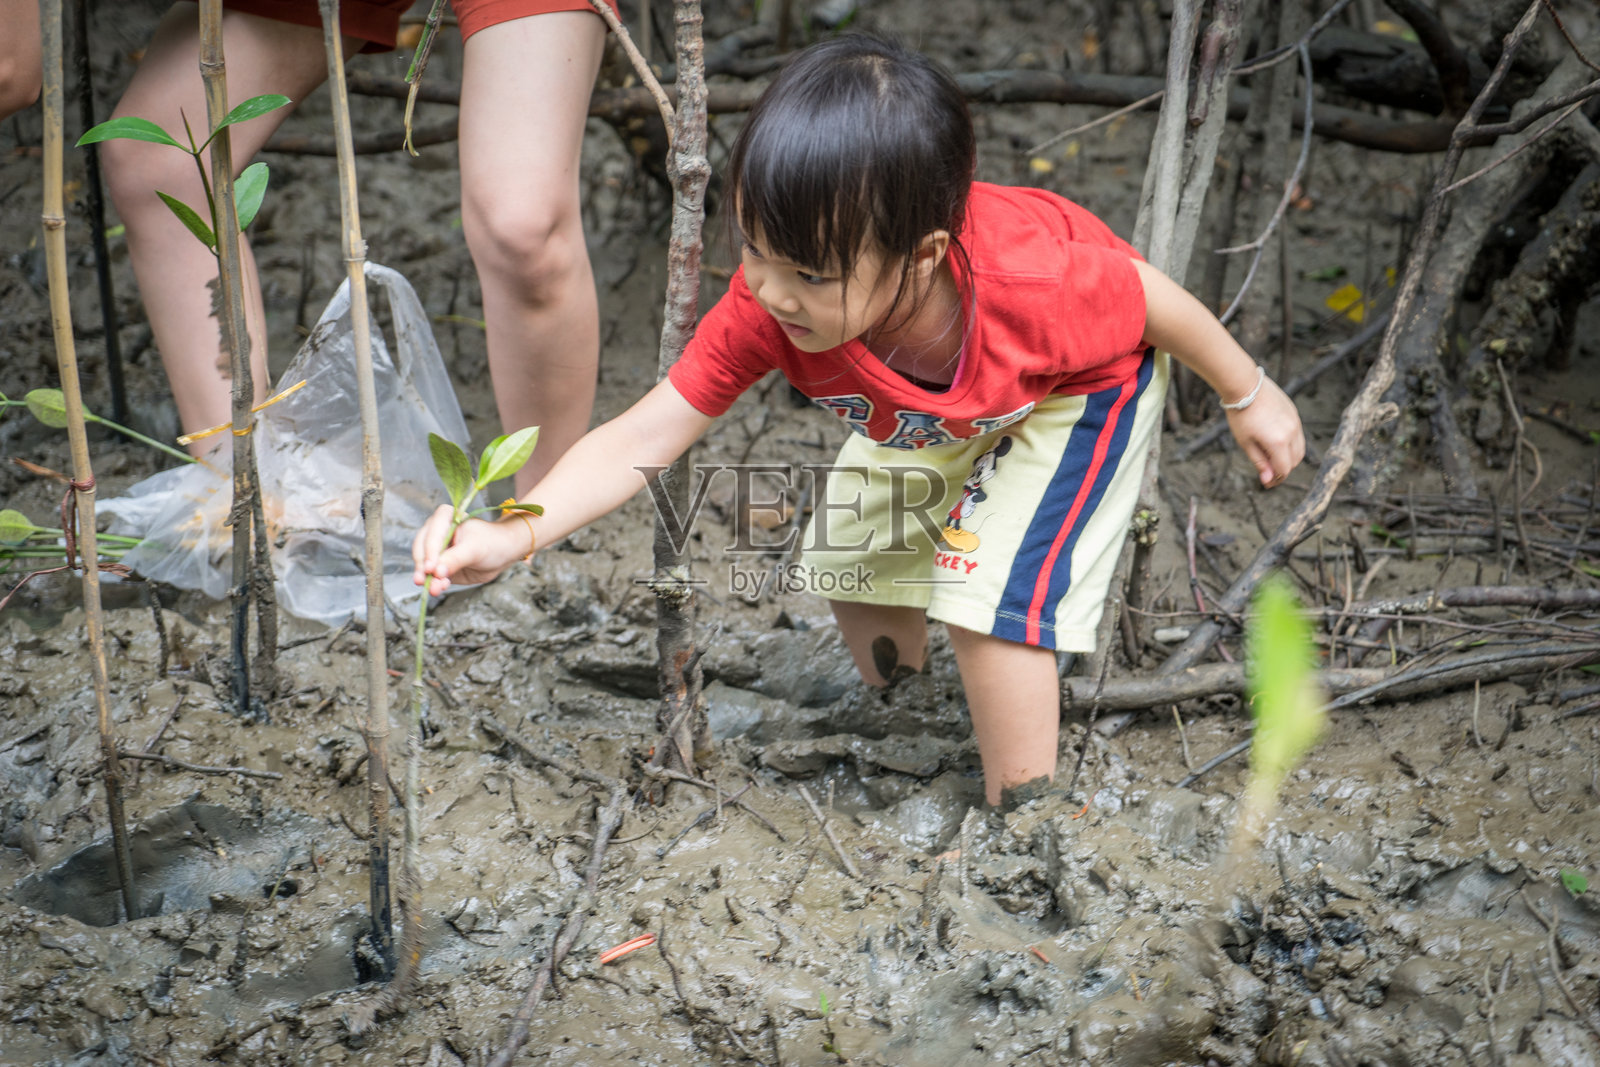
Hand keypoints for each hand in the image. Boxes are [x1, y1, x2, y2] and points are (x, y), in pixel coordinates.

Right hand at [411, 505, 527, 593]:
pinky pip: (433, 576)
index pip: (431, 535)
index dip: (429, 552)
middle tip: (425, 580)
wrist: (504, 552)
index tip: (430, 568)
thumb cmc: (492, 542)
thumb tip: (437, 572)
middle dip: (423, 567)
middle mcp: (436, 533)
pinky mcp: (441, 566)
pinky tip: (439, 588)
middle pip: (421, 550)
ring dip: (427, 578)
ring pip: (424, 565)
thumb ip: (455, 559)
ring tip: (435, 588)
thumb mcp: (475, 548)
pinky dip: (434, 583)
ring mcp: (437, 551)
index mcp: (445, 518)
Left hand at [1224, 375, 1304, 487]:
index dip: (1275, 480)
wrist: (1246, 386)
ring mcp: (1296, 422)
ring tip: (1271, 457)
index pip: (1284, 470)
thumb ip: (1259, 462)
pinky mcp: (1295, 414)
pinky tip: (1275, 442)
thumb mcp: (1246, 443)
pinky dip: (1290, 444)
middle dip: (1283, 469)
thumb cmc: (1241, 416)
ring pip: (1299, 449)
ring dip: (1289, 457)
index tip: (1265, 483)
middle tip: (1267, 472)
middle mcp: (1292, 433)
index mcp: (1279, 443)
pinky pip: (1298, 435)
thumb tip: (1267, 480)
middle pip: (1295, 461)